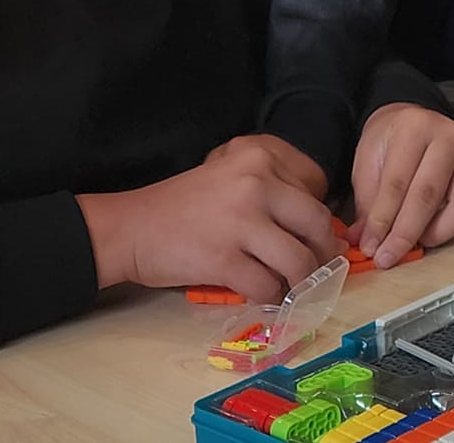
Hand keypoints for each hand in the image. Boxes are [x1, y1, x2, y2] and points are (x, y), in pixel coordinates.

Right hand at [75, 141, 340, 301]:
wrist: (130, 228)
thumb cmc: (183, 206)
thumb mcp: (230, 176)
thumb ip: (272, 188)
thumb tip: (320, 225)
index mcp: (259, 156)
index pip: (317, 188)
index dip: (321, 217)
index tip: (315, 237)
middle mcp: (256, 181)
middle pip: (317, 224)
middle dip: (323, 254)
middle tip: (317, 270)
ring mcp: (241, 220)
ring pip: (299, 261)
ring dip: (301, 283)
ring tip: (291, 288)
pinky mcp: (224, 258)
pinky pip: (267, 286)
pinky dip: (270, 297)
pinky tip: (260, 294)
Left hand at [351, 103, 453, 267]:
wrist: (414, 123)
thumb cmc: (390, 143)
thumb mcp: (368, 163)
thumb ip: (369, 203)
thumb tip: (366, 242)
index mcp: (414, 128)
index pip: (397, 182)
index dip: (382, 220)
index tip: (370, 247)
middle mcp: (448, 137)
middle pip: (427, 194)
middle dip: (405, 233)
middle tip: (387, 257)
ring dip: (434, 233)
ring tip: (412, 245)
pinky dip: (451, 228)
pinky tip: (430, 234)